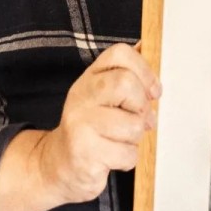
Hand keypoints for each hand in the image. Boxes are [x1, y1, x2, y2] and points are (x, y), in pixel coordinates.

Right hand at [0, 42, 160, 210]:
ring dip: (135, 138)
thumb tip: (148, 46)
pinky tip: (111, 157)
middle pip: (126, 84)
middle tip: (136, 119)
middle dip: (141, 107)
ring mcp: (79, 123)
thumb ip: (126, 76)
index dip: (144, 71)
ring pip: (133, 125)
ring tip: (119, 140)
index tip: (152, 92)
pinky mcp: (84, 152)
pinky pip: (127, 154)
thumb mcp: (105, 97)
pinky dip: (127, 159)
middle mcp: (81, 95)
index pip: (120, 54)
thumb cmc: (91, 128)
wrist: (58, 165)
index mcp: (90, 78)